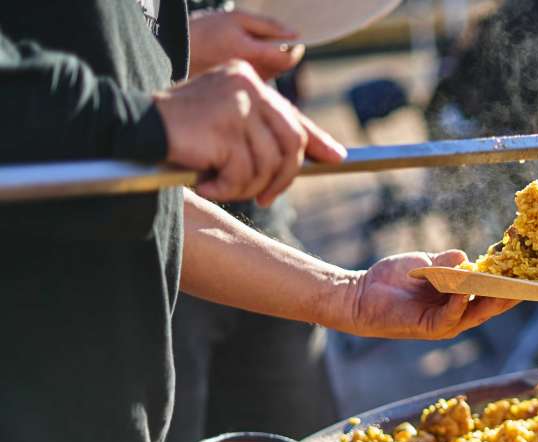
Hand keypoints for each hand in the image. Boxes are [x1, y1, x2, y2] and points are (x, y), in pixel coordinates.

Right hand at [154, 60, 344, 204]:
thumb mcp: (230, 129)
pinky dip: (227, 187)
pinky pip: (243, 172)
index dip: (318, 141)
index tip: (337, 158)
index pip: (293, 116)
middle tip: (267, 198)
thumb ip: (266, 136)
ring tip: (222, 185)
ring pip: (268, 162)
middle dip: (283, 177)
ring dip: (248, 186)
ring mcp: (237, 105)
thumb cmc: (184, 136)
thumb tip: (323, 156)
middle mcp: (247, 86)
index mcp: (249, 80)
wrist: (133, 129)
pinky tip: (206, 184)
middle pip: (291, 142)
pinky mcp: (225, 127)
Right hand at [189, 10, 303, 79]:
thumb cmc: (206, 30)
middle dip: (283, 52)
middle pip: (281, 67)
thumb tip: (294, 34)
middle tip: (274, 38)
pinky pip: (259, 77)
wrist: (176, 50)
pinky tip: (247, 53)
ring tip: (255, 43)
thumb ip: (268, 26)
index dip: (295, 49)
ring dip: (272, 59)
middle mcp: (252, 72)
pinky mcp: (239, 86)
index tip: (294, 38)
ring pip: (271, 73)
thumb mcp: (237, 18)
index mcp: (252, 54)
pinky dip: (261, 65)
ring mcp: (245, 82)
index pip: (288, 59)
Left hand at [339, 250, 519, 339]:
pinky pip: (449, 317)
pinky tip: (464, 293)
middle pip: (490, 307)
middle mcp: (456, 314)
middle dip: (509, 295)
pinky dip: (458, 305)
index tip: (528, 269)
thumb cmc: (395, 279)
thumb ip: (446, 263)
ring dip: (489, 301)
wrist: (362, 295)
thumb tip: (466, 258)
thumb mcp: (426, 265)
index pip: (490, 292)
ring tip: (505, 288)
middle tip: (529, 282)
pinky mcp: (428, 328)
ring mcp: (444, 323)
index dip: (509, 282)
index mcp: (460, 298)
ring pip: (475, 314)